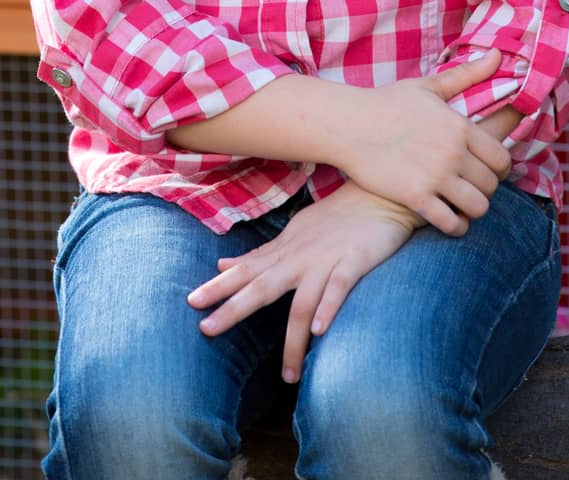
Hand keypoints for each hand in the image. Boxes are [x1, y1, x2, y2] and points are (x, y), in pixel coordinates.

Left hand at [186, 180, 424, 384]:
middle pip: (262, 287)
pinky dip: (329, 308)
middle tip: (206, 330)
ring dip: (293, 341)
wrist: (377, 193)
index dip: (219, 287)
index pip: (246, 272)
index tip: (191, 303)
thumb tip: (223, 265)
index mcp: (285, 251)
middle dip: (233, 308)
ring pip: (302, 303)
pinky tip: (319, 332)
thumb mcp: (292, 232)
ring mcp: (326, 261)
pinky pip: (339, 288)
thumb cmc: (334, 216)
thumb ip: (260, 254)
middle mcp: (300, 257)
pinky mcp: (355, 262)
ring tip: (287, 375)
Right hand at [328, 50, 512, 235]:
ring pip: (478, 207)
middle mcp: (452, 153)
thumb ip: (467, 74)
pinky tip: (450, 220)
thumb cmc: (388, 103)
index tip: (490, 170)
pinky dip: (456, 226)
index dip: (501, 168)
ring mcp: (435, 177)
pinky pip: (451, 223)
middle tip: (472, 186)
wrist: (348, 125)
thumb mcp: (428, 86)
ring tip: (462, 203)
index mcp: (460, 127)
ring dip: (473, 209)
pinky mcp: (416, 198)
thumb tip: (497, 54)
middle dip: (485, 188)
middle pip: (491, 185)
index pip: (502, 159)